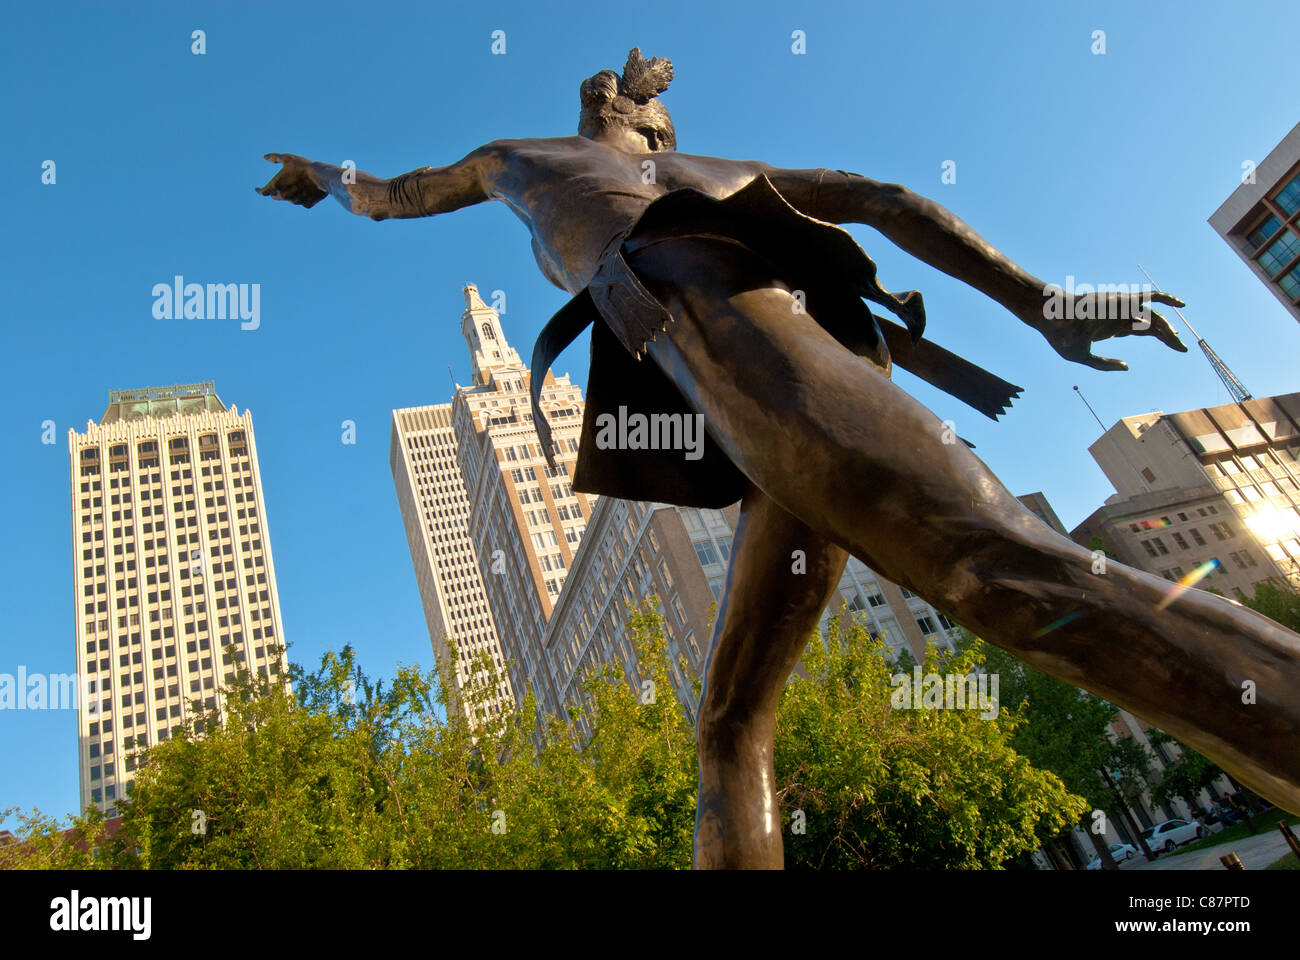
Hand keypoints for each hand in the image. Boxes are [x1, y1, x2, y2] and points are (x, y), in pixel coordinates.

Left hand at [257, 153, 329, 207]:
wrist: (320, 176)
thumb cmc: (302, 166)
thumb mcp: (287, 158)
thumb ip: (274, 157)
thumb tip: (265, 157)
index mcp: (276, 185)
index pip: (263, 191)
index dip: (259, 190)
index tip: (257, 189)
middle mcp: (284, 195)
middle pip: (275, 196)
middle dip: (275, 192)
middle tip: (281, 184)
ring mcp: (295, 201)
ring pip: (289, 199)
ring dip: (290, 193)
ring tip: (299, 183)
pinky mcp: (306, 204)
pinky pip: (302, 202)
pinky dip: (302, 197)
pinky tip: (308, 190)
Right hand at [1022, 284, 1187, 370]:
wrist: (1051, 318)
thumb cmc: (1061, 336)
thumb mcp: (1082, 357)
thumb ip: (1104, 364)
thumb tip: (1128, 367)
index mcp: (1111, 327)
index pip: (1141, 330)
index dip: (1159, 337)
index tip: (1173, 347)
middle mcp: (1120, 316)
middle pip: (1152, 324)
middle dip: (1168, 335)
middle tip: (1183, 348)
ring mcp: (1122, 308)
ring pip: (1153, 316)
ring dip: (1168, 328)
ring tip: (1179, 342)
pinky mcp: (1122, 301)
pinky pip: (1150, 297)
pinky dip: (1166, 298)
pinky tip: (1181, 304)